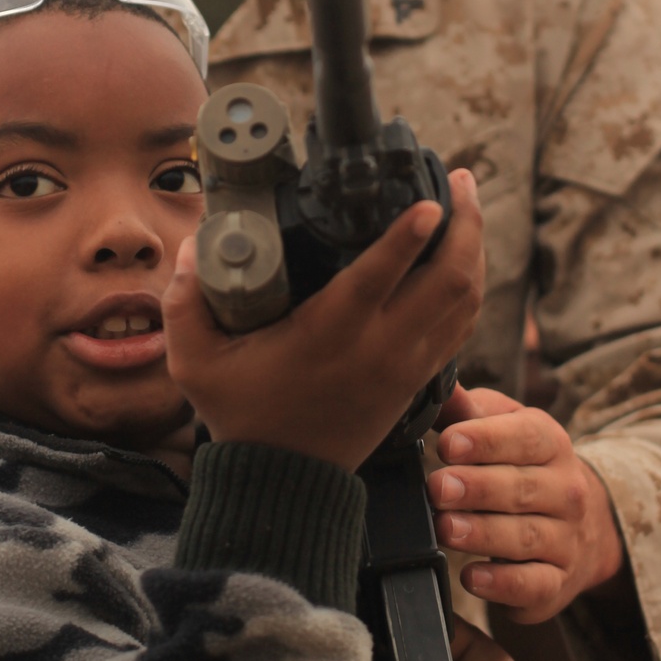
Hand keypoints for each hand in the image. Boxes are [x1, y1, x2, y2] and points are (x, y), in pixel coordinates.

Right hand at [163, 170, 483, 472]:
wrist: (285, 481)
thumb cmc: (243, 417)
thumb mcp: (196, 362)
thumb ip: (185, 302)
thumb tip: (191, 248)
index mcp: (330, 335)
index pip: (382, 274)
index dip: (410, 232)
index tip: (429, 198)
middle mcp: (380, 348)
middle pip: (450, 279)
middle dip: (466, 223)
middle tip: (459, 180)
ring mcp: (406, 365)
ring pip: (465, 300)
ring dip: (475, 249)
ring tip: (469, 206)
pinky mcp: (417, 379)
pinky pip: (461, 325)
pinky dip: (469, 286)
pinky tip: (463, 259)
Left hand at [430, 385, 624, 622]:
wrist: (584, 526)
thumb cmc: (524, 467)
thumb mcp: (505, 429)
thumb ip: (471, 411)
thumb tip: (439, 387)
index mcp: (551, 444)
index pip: (525, 437)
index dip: (487, 440)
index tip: (450, 443)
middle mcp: (565, 491)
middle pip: (522, 488)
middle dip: (477, 488)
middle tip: (438, 488)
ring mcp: (565, 540)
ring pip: (525, 537)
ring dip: (483, 533)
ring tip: (445, 528)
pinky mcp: (555, 583)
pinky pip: (533, 585)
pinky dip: (503, 584)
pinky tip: (473, 578)